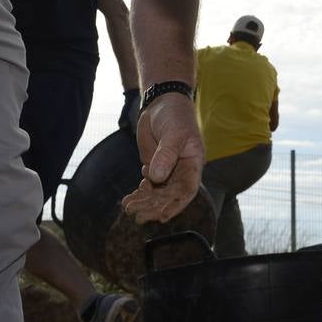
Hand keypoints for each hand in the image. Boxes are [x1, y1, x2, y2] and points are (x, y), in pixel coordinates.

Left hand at [119, 94, 203, 223]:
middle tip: (138, 216)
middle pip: (169, 196)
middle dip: (154, 207)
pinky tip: (128, 199)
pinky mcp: (153, 167)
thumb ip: (166, 154)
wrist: (162, 104)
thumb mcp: (173, 133)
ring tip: (129, 208)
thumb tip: (156, 178)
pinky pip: (147, 185)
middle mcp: (181, 171)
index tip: (162, 217)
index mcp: (193, 164)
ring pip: (157, 193)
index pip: (187, 190)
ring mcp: (166, 170)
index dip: (176, 205)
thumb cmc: (175, 116)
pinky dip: (138, 193)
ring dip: (144, 202)